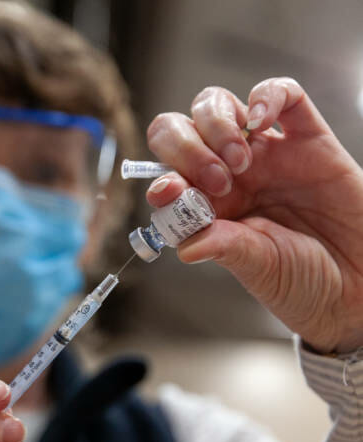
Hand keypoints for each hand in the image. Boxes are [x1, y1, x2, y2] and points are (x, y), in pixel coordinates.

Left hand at [146, 77, 362, 352]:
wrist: (358, 282)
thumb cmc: (303, 278)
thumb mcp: (257, 266)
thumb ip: (223, 248)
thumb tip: (184, 246)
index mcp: (206, 204)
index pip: (167, 173)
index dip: (161, 175)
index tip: (170, 191)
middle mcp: (228, 173)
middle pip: (182, 129)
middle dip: (187, 147)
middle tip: (217, 181)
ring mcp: (266, 152)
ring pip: (218, 105)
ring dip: (217, 125)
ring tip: (240, 163)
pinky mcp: (309, 138)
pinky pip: (284, 95)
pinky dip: (266, 96)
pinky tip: (262, 119)